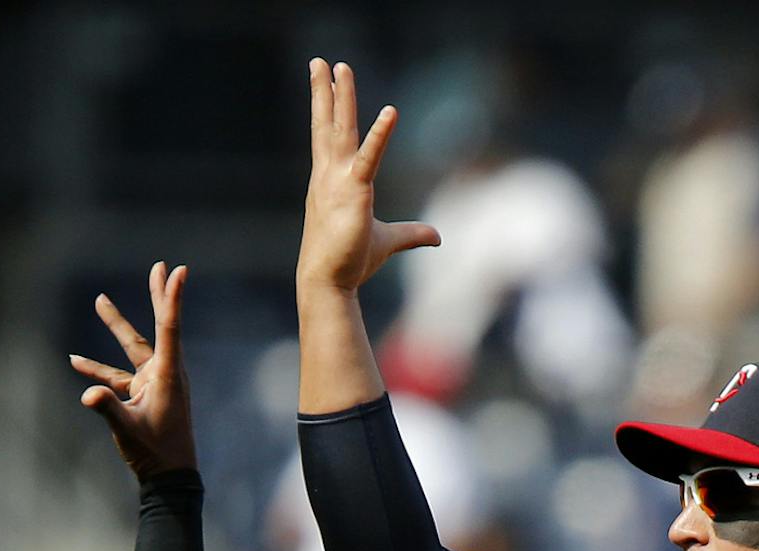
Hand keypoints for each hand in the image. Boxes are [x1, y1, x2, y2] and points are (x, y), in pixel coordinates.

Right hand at [69, 261, 195, 480]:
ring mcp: (153, 384)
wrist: (169, 479)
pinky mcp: (142, 396)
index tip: (178, 270)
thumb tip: (88, 393)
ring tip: (100, 300)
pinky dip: (98, 369)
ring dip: (116, 326)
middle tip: (159, 267)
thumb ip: (108, 409)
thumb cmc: (156, 454)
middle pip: (158, 327)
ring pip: (133, 348)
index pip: (169, 328)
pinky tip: (75, 361)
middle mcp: (164, 373)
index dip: (171, 297)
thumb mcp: (129, 431)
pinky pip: (117, 376)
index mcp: (168, 375)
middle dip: (156, 296)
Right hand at [300, 58, 439, 293]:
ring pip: (340, 130)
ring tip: (339, 67)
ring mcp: (338, 182)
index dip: (324, 107)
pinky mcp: (354, 193)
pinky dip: (380, 134)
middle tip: (321, 61)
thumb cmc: (350, 262)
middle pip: (328, 125)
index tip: (322, 81)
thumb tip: (437, 236)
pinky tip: (391, 112)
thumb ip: (412, 233)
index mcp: (330, 181)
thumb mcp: (386, 241)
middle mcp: (328, 175)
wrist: (330, 282)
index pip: (326, 136)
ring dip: (340, 98)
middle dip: (325, 91)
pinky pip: (369, 158)